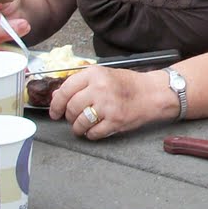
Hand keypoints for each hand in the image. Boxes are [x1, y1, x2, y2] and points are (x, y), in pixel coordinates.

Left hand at [56, 66, 170, 139]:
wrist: (152, 93)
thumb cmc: (128, 84)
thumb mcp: (103, 75)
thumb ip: (80, 83)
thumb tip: (57, 96)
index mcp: (94, 74)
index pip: (65, 90)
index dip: (56, 104)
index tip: (55, 112)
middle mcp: (99, 88)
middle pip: (71, 108)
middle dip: (69, 117)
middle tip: (73, 118)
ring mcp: (107, 106)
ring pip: (80, 123)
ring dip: (78, 128)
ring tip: (82, 126)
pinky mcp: (115, 121)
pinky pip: (93, 133)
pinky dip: (91, 134)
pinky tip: (95, 130)